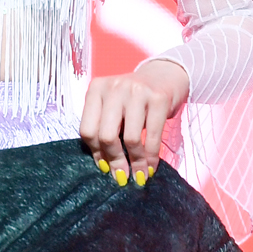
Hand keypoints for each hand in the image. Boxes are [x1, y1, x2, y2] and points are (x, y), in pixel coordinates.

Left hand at [79, 59, 189, 184]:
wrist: (164, 75)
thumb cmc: (134, 99)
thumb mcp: (114, 108)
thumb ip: (106, 129)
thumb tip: (106, 167)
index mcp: (96, 89)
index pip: (87, 129)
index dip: (96, 153)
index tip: (105, 167)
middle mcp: (113, 87)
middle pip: (106, 135)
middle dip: (115, 161)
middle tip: (122, 176)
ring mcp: (136, 91)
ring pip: (130, 139)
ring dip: (136, 163)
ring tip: (139, 174)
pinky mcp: (158, 98)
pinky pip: (153, 137)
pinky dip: (151, 157)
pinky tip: (151, 166)